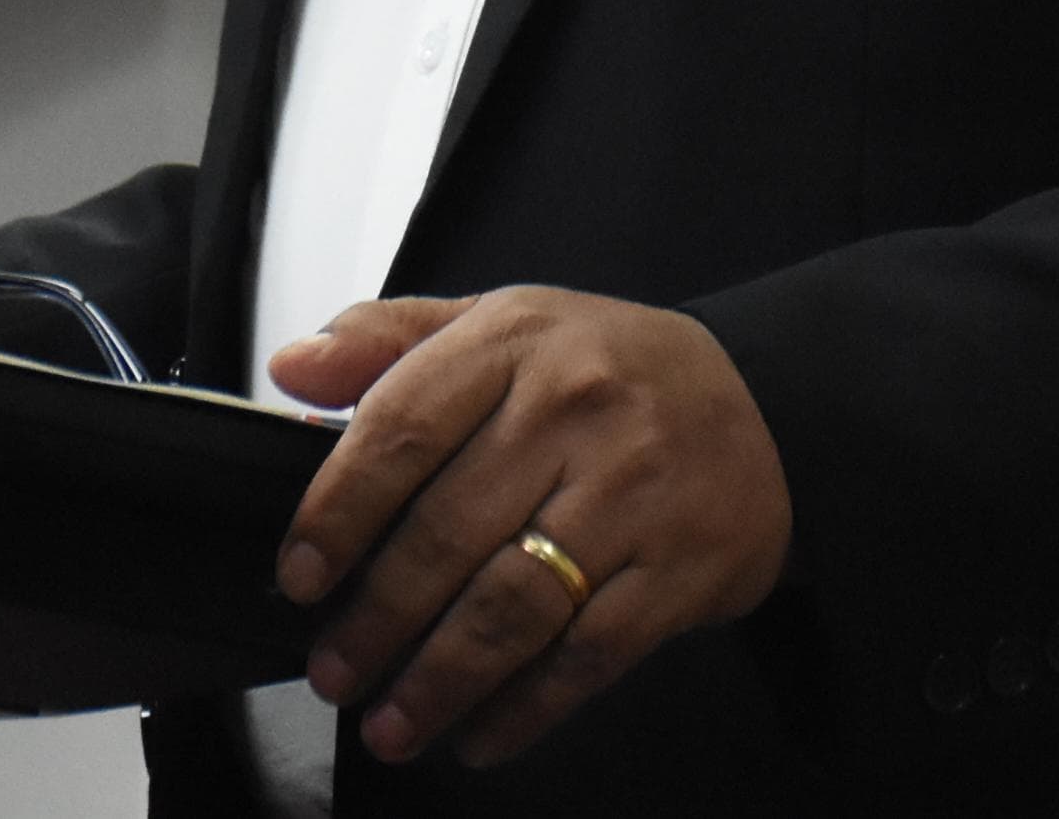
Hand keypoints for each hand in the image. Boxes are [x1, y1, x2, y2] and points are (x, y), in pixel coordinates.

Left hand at [270, 286, 792, 766]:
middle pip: (450, 531)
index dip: (338, 511)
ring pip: (514, 605)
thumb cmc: (608, 370)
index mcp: (515, 342)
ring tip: (390, 725)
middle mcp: (576, 410)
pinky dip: (526, 708)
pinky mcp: (682, 567)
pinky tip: (480, 734)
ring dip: (439, 680)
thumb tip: (292, 369)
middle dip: (378, 619)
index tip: (300, 575)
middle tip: (333, 672)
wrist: (765, 401)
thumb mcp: (501, 323)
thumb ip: (388, 339)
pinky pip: (588, 654)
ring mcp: (635, 491)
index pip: (402, 425)